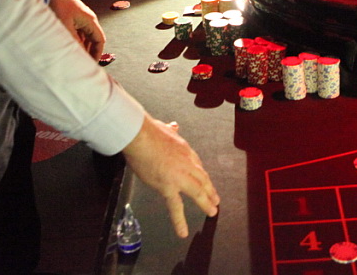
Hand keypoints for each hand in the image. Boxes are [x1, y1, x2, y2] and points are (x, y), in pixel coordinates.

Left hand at [47, 0, 104, 59]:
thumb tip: (79, 55)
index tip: (91, 63)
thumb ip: (74, 41)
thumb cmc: (59, 5)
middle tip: (83, 62)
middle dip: (90, 51)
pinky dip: (78, 40)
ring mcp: (82, 18)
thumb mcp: (65, 26)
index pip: (100, 40)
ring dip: (84, 46)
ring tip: (76, 56)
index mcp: (90, 21)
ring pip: (87, 36)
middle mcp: (89, 20)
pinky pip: (80, 32)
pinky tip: (70, 45)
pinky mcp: (75, 17)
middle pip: (94, 39)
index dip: (97, 53)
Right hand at [122, 115, 220, 237]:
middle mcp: (186, 163)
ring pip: (197, 191)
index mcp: (185, 150)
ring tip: (212, 211)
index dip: (201, 174)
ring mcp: (179, 176)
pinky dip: (180, 220)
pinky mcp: (168, 186)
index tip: (204, 181)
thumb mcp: (165, 128)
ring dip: (206, 202)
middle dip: (210, 190)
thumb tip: (174, 126)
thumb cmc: (148, 131)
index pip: (197, 164)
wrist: (140, 136)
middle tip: (216, 200)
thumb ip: (171, 129)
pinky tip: (182, 232)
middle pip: (202, 178)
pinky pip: (176, 206)